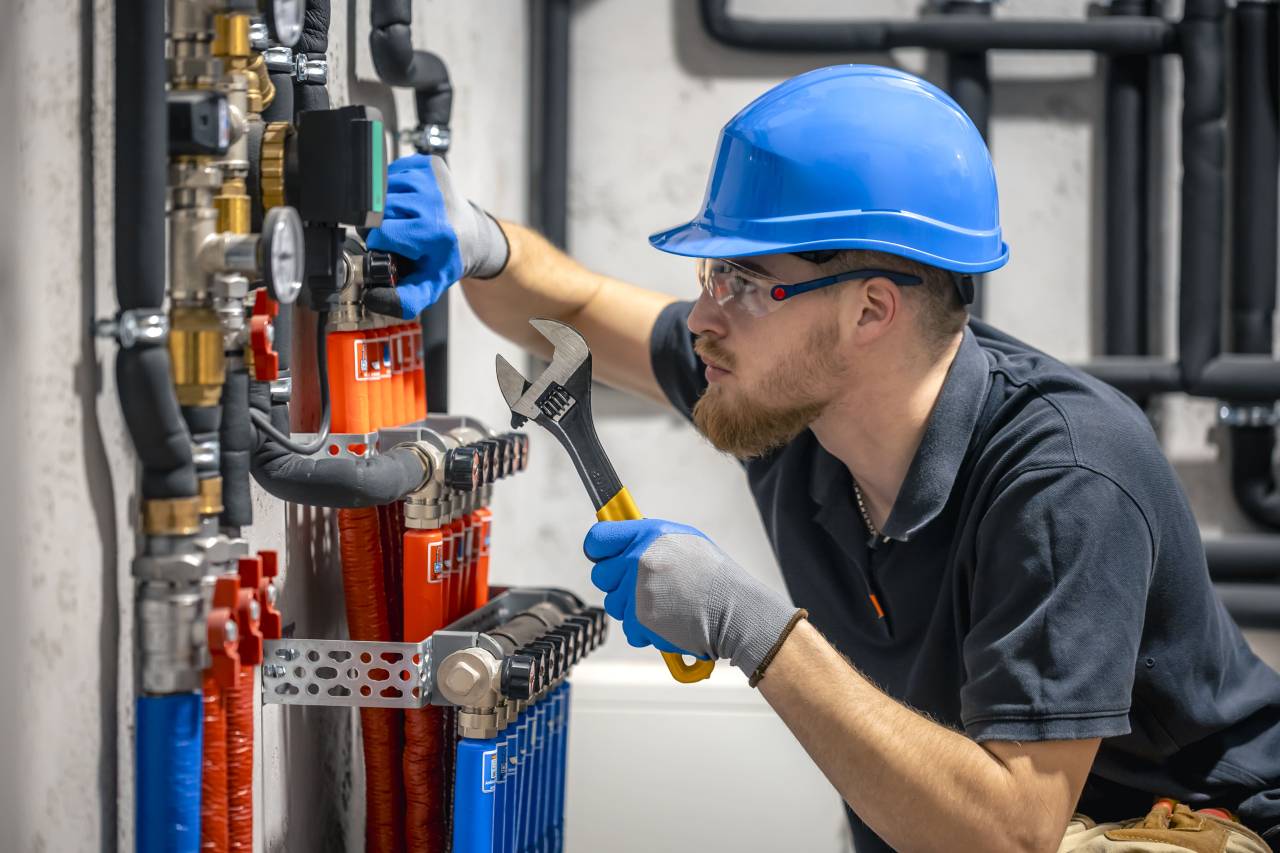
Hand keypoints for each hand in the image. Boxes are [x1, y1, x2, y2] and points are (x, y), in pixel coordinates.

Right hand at [363, 154, 508, 318]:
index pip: (382, 233)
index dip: (378, 242)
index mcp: (434, 231)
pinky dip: (392, 188)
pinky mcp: (429, 163)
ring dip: (385, 205)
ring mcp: (432, 178)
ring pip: (383, 189)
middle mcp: (434, 200)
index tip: (387, 247)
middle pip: (380, 210)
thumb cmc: (447, 259)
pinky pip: (392, 173)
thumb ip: (403, 300)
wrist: (473, 235)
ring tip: (402, 218)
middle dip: (379, 224)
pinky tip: (407, 202)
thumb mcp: (428, 286)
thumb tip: (373, 299)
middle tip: (395, 234)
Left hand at [584, 519, 802, 678]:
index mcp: (648, 534)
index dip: (599, 550)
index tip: (605, 557)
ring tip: (664, 604)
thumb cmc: (715, 577)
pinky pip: (627, 628)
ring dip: (631, 609)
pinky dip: (644, 630)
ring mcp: (637, 590)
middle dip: (617, 583)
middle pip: (600, 575)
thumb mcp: (684, 541)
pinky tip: (667, 621)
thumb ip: (650, 541)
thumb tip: (624, 543)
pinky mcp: (640, 619)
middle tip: (645, 587)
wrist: (736, 610)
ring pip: (613, 604)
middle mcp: (638, 559)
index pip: (598, 538)